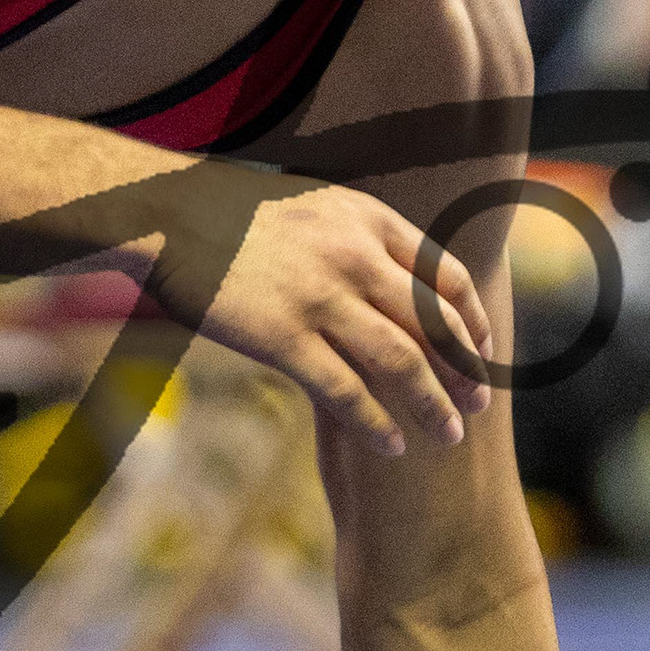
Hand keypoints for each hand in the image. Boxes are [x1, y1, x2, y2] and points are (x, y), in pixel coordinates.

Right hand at [155, 180, 491, 459]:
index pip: (445, 276)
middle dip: (464, 368)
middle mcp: (354, 255)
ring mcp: (319, 296)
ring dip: (432, 403)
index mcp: (368, 219)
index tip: (483, 352)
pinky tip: (392, 444)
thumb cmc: (233, 213)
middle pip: (434, 322)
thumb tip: (391, 282)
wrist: (166, 212)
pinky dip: (375, 422)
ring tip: (449, 435)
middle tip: (479, 404)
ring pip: (401, 360)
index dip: (473, 320)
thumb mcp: (314, 206)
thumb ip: (357, 240)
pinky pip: (344, 389)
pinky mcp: (280, 335)